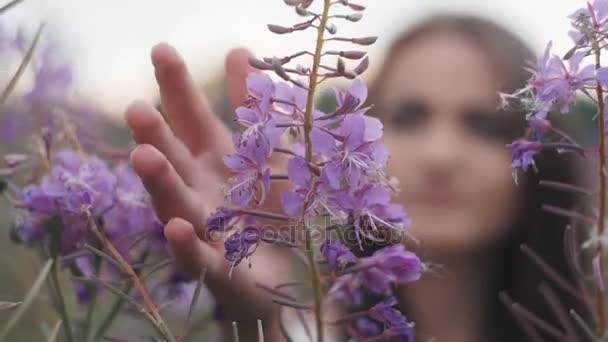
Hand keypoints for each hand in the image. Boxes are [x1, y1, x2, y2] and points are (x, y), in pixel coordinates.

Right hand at [125, 43, 287, 336]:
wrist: (290, 270)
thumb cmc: (272, 207)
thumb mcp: (270, 151)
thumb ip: (254, 106)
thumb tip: (237, 50)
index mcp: (214, 159)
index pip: (190, 116)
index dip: (176, 86)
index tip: (161, 50)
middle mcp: (202, 189)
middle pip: (175, 159)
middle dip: (155, 136)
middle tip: (136, 110)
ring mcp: (206, 229)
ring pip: (177, 205)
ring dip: (160, 183)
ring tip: (144, 157)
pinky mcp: (218, 268)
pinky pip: (198, 257)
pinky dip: (186, 244)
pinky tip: (177, 227)